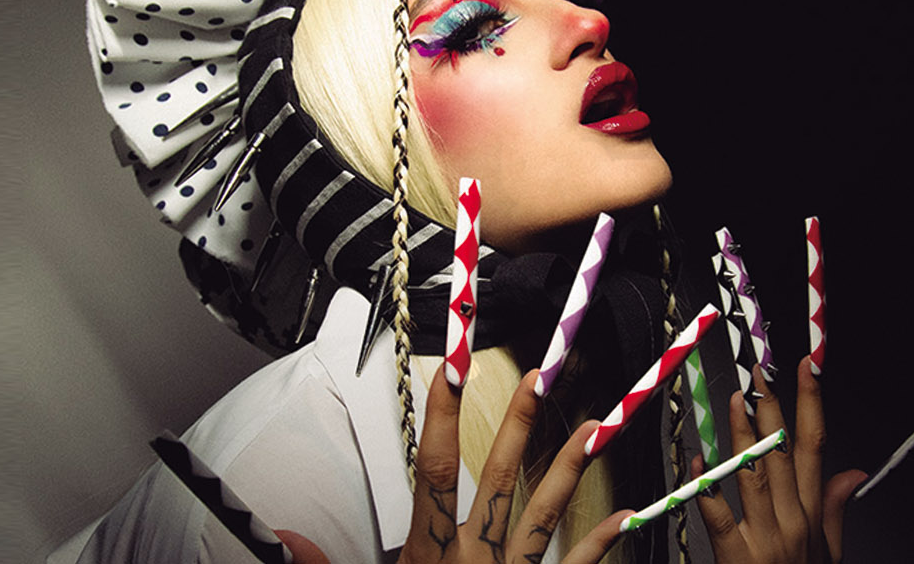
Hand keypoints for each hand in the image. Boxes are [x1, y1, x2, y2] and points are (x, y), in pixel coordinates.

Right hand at [279, 368, 632, 562]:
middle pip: (501, 479)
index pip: (437, 472)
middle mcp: (476, 562)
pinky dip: (600, 542)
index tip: (453, 369)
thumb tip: (283, 535)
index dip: (444, 417)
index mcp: (430, 558)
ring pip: (545, 514)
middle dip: (520, 423)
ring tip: (597, 422)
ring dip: (570, 465)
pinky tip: (629, 514)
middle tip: (542, 373)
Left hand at [694, 357, 866, 563]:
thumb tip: (854, 470)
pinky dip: (706, 487)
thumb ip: (834, 508)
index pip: (817, 448)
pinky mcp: (739, 560)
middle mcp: (794, 524)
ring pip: (754, 475)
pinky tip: (698, 462)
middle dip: (774, 408)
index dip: (812, 404)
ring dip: (743, 435)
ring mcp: (766, 542)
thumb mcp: (827, 553)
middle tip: (761, 372)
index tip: (806, 369)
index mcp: (813, 516)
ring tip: (735, 401)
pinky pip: (717, 517)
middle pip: (785, 454)